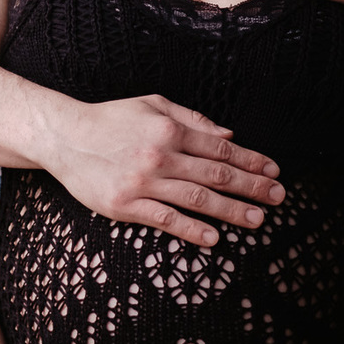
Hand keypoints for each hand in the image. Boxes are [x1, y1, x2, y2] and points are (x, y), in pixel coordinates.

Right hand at [46, 93, 285, 246]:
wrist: (64, 136)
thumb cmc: (110, 118)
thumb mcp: (151, 104)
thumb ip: (192, 118)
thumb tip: (228, 132)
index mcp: (169, 127)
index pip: (220, 146)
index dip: (250, 160)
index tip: (273, 172)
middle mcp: (160, 154)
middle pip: (216, 173)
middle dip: (251, 187)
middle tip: (279, 198)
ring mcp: (143, 181)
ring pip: (197, 198)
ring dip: (231, 211)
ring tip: (257, 221)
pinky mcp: (126, 205)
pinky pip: (165, 219)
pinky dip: (191, 230)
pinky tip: (213, 238)